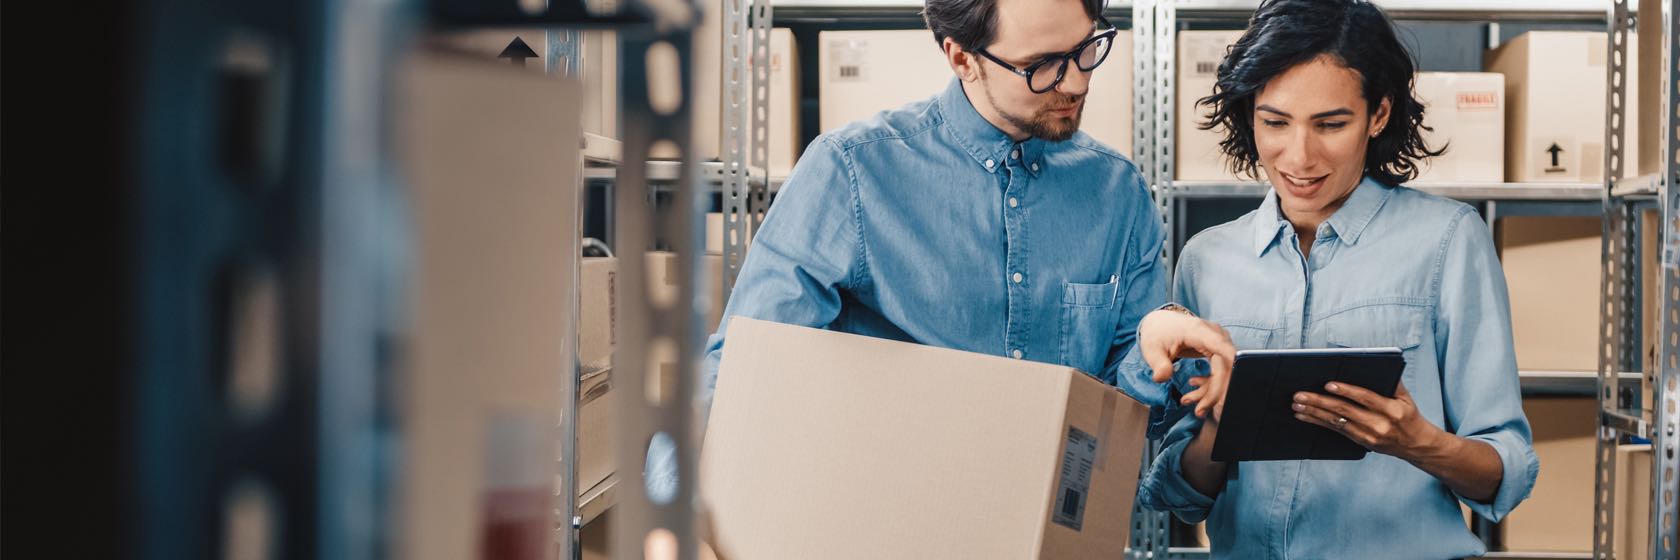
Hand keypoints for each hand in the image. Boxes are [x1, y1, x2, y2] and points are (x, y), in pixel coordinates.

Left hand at [1138, 308, 1236, 418]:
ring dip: (1211, 392)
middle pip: (1225, 366)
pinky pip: (1221, 371)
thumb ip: (1158, 364)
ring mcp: (1219, 343)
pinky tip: (1193, 389)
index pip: (1221, 347)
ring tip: (1190, 403)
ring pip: (1225, 372)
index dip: (1232, 365)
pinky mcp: (1218, 351)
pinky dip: (1210, 385)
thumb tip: (1161, 378)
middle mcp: (1215, 335)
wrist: (1161, 324)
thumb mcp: (1152, 349)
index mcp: (1199, 331)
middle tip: (1199, 411)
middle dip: (1214, 392)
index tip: (1234, 385)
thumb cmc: (1157, 334)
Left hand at [1291, 382, 1442, 459]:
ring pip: (1336, 422)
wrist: (1417, 445)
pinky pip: (1336, 430)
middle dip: (1320, 401)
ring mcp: (1369, 436)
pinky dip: (1318, 422)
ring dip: (1313, 412)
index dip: (1346, 391)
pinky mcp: (1361, 442)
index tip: (1328, 384)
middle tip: (1300, 395)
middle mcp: (1379, 424)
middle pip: (1345, 411)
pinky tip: (1304, 416)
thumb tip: (1373, 363)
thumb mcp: (1406, 397)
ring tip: (1297, 404)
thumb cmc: (1409, 415)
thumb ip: (1392, 381)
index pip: (1365, 398)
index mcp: (1392, 410)